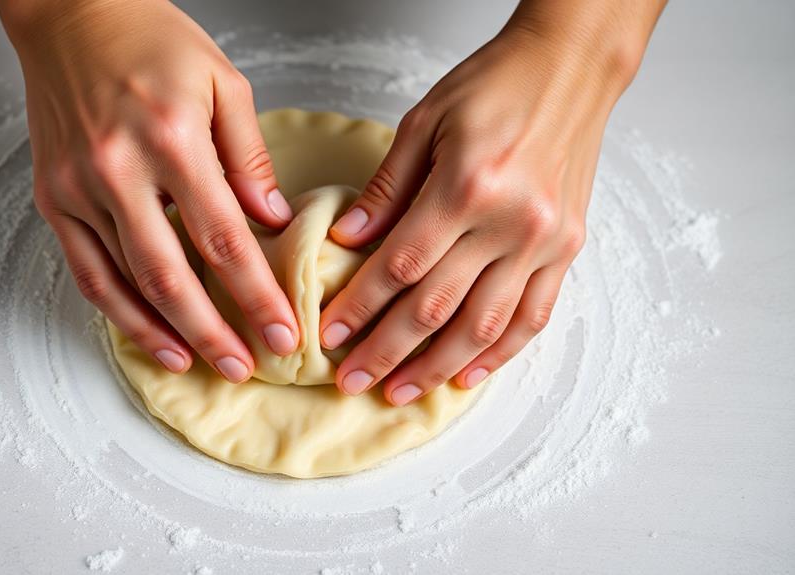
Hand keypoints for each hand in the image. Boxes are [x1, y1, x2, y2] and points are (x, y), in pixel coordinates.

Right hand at [0, 0, 299, 381]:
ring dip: (163, 331)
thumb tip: (273, 221)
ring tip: (198, 364)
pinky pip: (84, 269)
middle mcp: (118, 169)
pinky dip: (116, 309)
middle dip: (213, 331)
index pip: (223, 239)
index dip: (255, 295)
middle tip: (244, 368)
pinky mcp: (52, 197)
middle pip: (170, 275)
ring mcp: (78, 187)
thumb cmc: (151, 39)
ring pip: (122, 282)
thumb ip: (249, 156)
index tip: (282, 334)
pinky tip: (147, 333)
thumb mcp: (222, 82)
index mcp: (171, 138)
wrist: (70, 13)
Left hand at [320, 0, 662, 404]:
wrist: (570, 68)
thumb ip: (386, 188)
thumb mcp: (424, 121)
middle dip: (387, 351)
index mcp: (466, 186)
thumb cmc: (494, 85)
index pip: (400, 266)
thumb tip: (348, 241)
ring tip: (400, 393)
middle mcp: (509, 222)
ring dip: (437, 367)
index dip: (360, 307)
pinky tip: (466, 375)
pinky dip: (500, 353)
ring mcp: (544, 241)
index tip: (330, 336)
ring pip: (484, 325)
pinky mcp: (567, 248)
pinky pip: (534, 316)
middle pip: (436, 306)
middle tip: (351, 381)